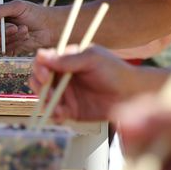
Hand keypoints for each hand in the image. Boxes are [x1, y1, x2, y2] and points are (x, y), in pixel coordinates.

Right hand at [0, 0, 58, 53]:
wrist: (49, 27)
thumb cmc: (35, 13)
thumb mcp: (18, 6)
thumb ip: (1, 9)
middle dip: (1, 30)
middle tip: (15, 27)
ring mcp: (0, 38)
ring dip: (11, 37)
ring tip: (25, 30)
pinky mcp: (8, 48)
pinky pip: (4, 50)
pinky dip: (16, 44)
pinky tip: (25, 37)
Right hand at [31, 46, 166, 122]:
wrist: (131, 94)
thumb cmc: (115, 71)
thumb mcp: (92, 59)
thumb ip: (67, 59)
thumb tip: (41, 55)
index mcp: (66, 61)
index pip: (43, 62)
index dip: (39, 68)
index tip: (46, 76)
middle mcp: (62, 77)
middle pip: (38, 81)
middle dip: (40, 87)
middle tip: (50, 93)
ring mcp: (66, 94)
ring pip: (44, 98)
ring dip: (46, 103)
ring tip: (57, 107)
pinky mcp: (71, 111)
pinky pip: (55, 113)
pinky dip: (54, 115)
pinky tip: (62, 115)